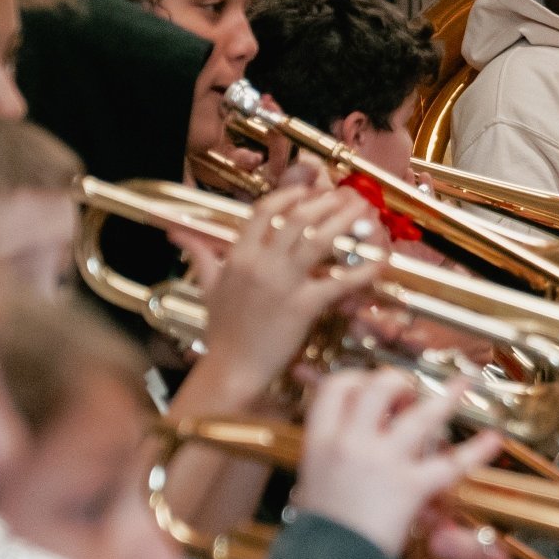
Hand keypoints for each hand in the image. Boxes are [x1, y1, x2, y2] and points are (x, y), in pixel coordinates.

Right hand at [180, 185, 382, 385]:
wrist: (232, 368)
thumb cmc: (222, 331)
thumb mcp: (208, 288)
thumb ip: (200, 256)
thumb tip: (177, 233)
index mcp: (238, 256)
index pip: (263, 211)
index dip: (289, 195)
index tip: (309, 190)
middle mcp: (260, 263)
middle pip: (298, 218)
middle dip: (326, 202)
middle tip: (347, 196)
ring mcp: (283, 283)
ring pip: (319, 239)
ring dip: (345, 221)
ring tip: (364, 211)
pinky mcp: (304, 306)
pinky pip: (339, 281)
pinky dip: (363, 270)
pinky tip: (381, 261)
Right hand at [295, 368, 502, 557]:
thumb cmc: (320, 526)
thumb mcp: (312, 478)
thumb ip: (332, 451)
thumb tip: (354, 434)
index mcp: (322, 439)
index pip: (338, 386)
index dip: (359, 378)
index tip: (372, 383)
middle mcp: (352, 442)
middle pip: (380, 387)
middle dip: (400, 381)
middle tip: (411, 390)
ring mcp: (384, 462)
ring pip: (421, 415)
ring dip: (447, 398)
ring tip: (462, 385)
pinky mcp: (410, 487)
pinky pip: (451, 464)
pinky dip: (477, 452)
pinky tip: (493, 440)